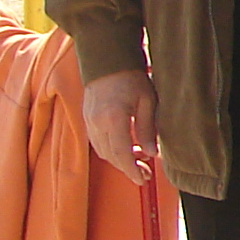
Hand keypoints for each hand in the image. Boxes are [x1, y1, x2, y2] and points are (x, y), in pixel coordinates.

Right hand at [84, 68, 158, 183]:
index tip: (143, 179)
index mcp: (113, 119)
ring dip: (119, 159)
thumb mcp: (147, 102)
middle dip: (127, 168)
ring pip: (103, 151)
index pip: (121, 153)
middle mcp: (97, 123)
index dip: (131, 170)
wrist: (108, 60)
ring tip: (139, 160)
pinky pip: (97, 142)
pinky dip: (111, 149)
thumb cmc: (132, 77)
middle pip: (111, 156)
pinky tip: (126, 147)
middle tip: (146, 174)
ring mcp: (89, 121)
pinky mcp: (87, 118)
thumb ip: (148, 129)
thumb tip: (152, 153)